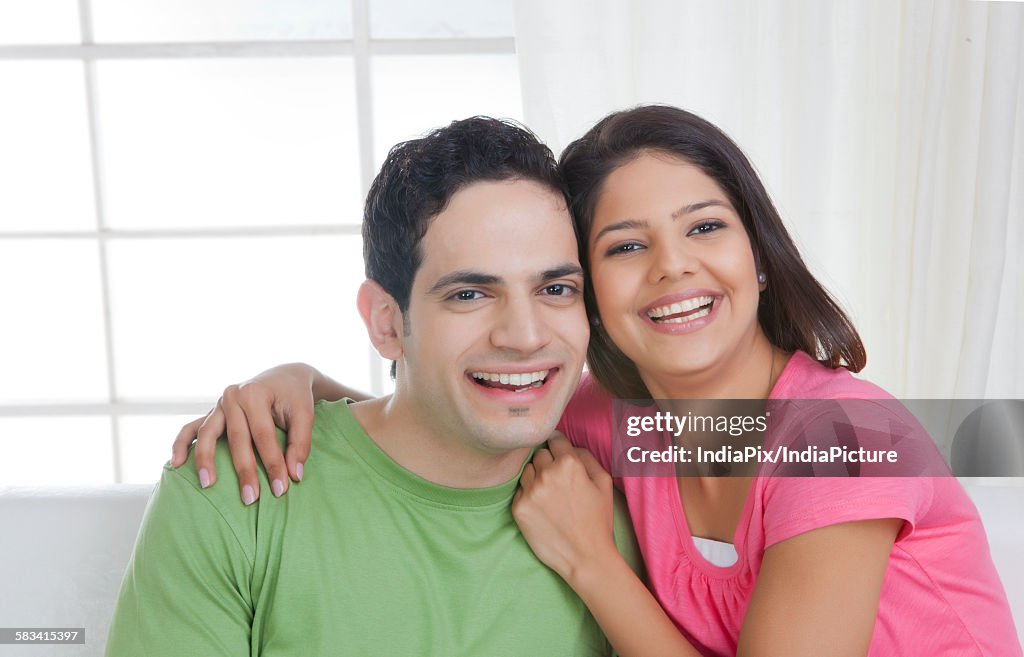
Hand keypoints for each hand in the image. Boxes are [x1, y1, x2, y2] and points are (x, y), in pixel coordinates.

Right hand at [170, 363, 317, 504]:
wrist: (284, 378)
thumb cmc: (294, 397)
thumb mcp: (305, 414)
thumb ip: (300, 443)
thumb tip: (294, 475)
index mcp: (255, 393)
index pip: (264, 435)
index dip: (273, 464)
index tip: (281, 489)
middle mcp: (233, 396)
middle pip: (236, 439)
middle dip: (244, 471)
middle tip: (250, 499)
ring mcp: (219, 404)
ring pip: (207, 434)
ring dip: (205, 460)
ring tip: (208, 485)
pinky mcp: (212, 413)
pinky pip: (191, 429)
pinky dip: (181, 445)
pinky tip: (176, 464)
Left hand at [512, 434, 617, 583]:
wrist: (585, 557)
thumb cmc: (597, 520)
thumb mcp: (604, 482)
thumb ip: (586, 456)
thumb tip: (570, 446)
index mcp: (569, 464)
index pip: (555, 439)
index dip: (558, 445)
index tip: (558, 451)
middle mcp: (547, 474)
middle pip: (540, 454)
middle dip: (548, 462)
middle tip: (559, 481)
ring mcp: (530, 491)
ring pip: (527, 470)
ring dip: (536, 477)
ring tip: (551, 496)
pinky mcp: (519, 507)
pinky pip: (520, 490)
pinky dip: (529, 495)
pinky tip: (543, 508)